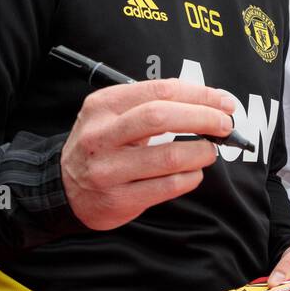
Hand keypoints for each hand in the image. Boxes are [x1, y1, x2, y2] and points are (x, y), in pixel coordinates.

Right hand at [61, 78, 238, 230]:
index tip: (225, 102)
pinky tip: (194, 173)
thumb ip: (153, 105)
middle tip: (225, 125)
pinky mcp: (118, 199)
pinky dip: (190, 178)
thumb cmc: (103, 145)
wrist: (64, 188)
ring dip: (201, 152)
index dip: (200, 95)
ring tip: (210, 151)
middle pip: (162, 117)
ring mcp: (107, 170)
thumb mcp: (114, 115)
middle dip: (204, 119)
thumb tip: (209, 104)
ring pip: (168, 157)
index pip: (160, 91)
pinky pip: (167, 186)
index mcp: (104, 105)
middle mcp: (101, 135)